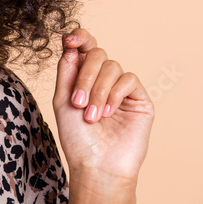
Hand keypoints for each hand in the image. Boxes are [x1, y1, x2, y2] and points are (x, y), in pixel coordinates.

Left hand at [52, 28, 154, 186]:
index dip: (79, 38)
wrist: (97, 165)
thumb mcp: (63, 101)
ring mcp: (122, 89)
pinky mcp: (139, 99)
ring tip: (91, 116)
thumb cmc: (78, 138)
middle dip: (85, 76)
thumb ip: (67, 71)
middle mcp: (103, 80)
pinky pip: (128, 79)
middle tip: (77, 103)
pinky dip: (114, 94)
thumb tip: (71, 44)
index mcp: (83, 78)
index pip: (84, 48)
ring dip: (97, 90)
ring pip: (112, 66)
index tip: (69, 40)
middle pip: (97, 53)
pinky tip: (107, 113)